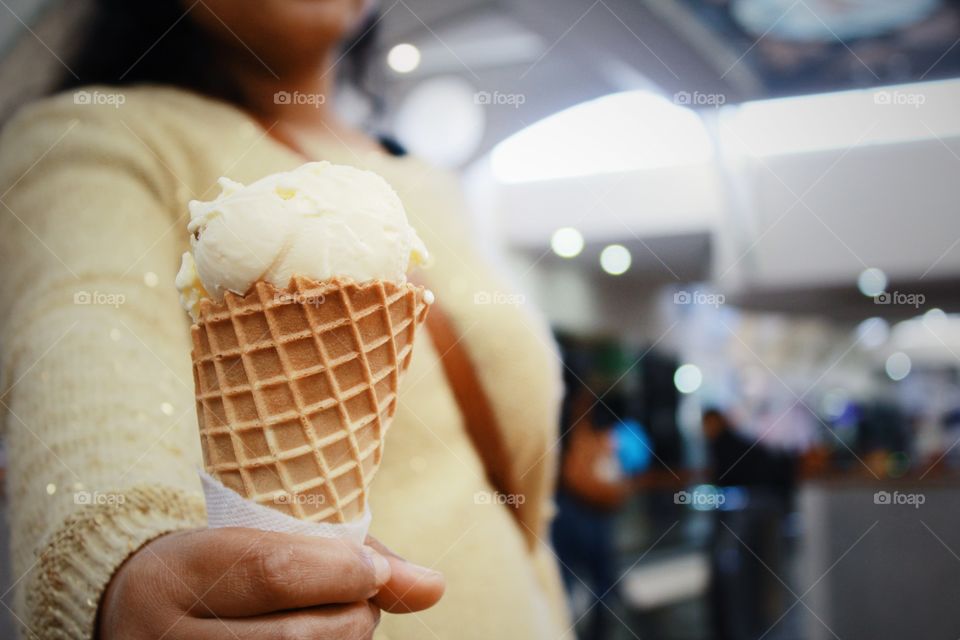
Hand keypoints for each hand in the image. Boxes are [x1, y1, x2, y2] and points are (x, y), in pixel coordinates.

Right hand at [97, 527, 444, 638]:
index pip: (274, 571)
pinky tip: (322, 639)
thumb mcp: (257, 537)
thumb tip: (436, 586)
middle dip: (355, 616)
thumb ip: (344, 555)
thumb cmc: (214, 566)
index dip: (343, 570)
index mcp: (178, 573)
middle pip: (297, 639)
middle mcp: (166, 639)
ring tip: (340, 620)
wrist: (129, 611)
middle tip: (364, 598)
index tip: (376, 567)